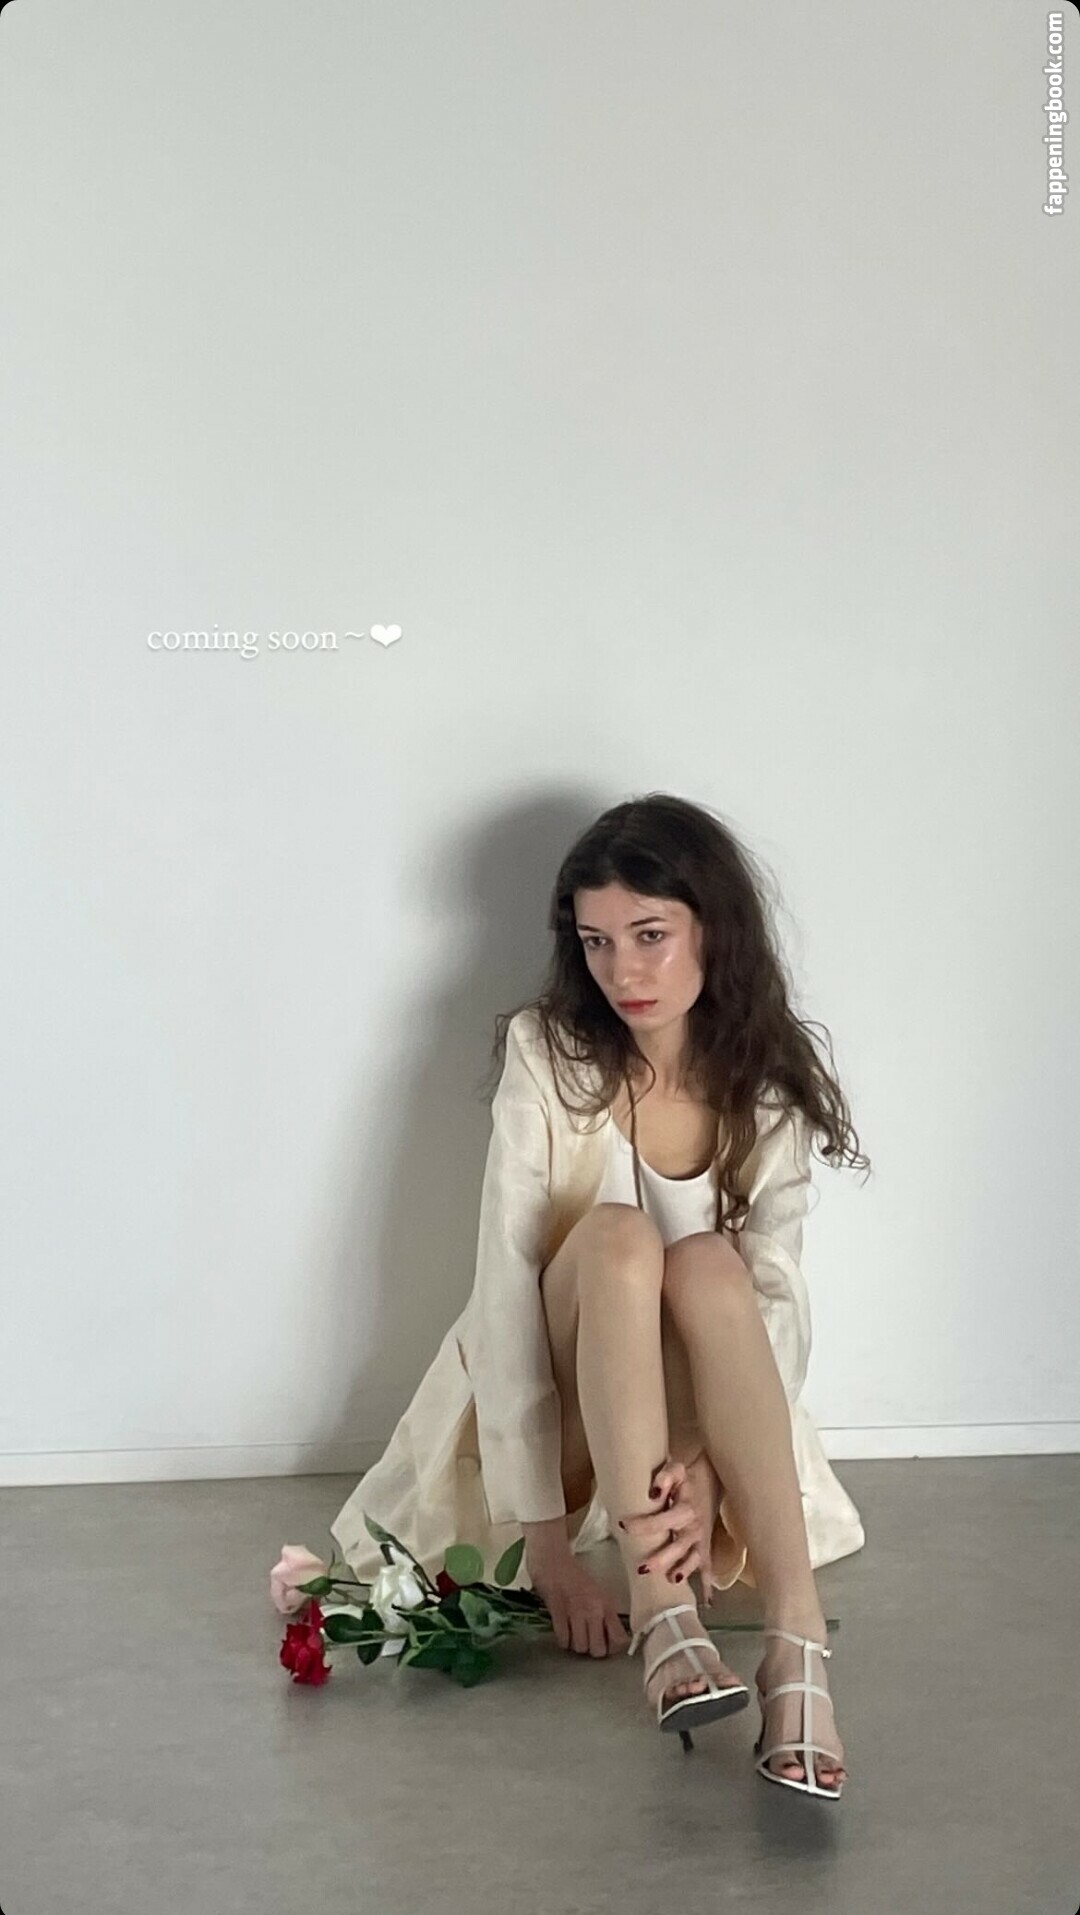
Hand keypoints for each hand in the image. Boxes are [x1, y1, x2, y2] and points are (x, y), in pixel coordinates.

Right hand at [526, 1552, 630, 1657]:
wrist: (552, 1559)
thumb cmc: (575, 1577)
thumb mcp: (597, 1593)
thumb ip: (605, 1615)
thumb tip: (611, 1641)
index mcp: (607, 1604)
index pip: (619, 1639)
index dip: (614, 1648)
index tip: (608, 1645)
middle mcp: (594, 1609)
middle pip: (598, 1649)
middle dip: (592, 1650)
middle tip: (588, 1642)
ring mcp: (575, 1610)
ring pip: (580, 1647)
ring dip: (576, 1645)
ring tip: (574, 1635)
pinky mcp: (557, 1611)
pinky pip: (563, 1640)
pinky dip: (563, 1640)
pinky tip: (563, 1631)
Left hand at [618, 1455, 705, 1582]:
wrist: (709, 1481)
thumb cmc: (685, 1479)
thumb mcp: (676, 1471)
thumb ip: (665, 1478)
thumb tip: (653, 1493)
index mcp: (685, 1509)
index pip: (663, 1520)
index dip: (643, 1524)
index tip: (623, 1526)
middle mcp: (694, 1528)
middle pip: (678, 1546)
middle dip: (661, 1558)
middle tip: (642, 1569)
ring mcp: (700, 1541)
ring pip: (692, 1560)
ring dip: (682, 1571)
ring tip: (670, 1581)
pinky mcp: (704, 1549)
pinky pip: (707, 1568)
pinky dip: (708, 1585)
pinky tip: (706, 1602)